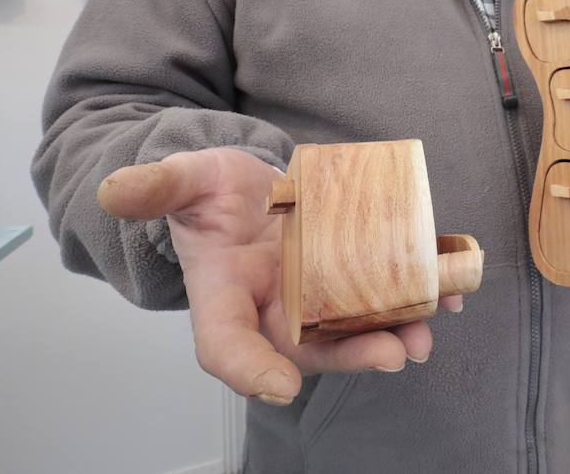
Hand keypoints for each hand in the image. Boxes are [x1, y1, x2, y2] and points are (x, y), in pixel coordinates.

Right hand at [96, 148, 460, 405]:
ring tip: (427, 331)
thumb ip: (157, 188)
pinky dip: (421, 293)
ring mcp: (319, 294)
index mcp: (225, 297)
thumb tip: (116, 189)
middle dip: (351, 356)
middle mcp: (275, 307)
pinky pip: (389, 291)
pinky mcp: (354, 271)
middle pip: (310, 348)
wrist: (246, 188)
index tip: (278, 387)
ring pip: (355, 327)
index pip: (227, 345)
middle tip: (394, 355)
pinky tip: (453, 291)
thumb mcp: (182, 181)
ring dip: (394, 331)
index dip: (250, 369)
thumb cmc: (210, 193)